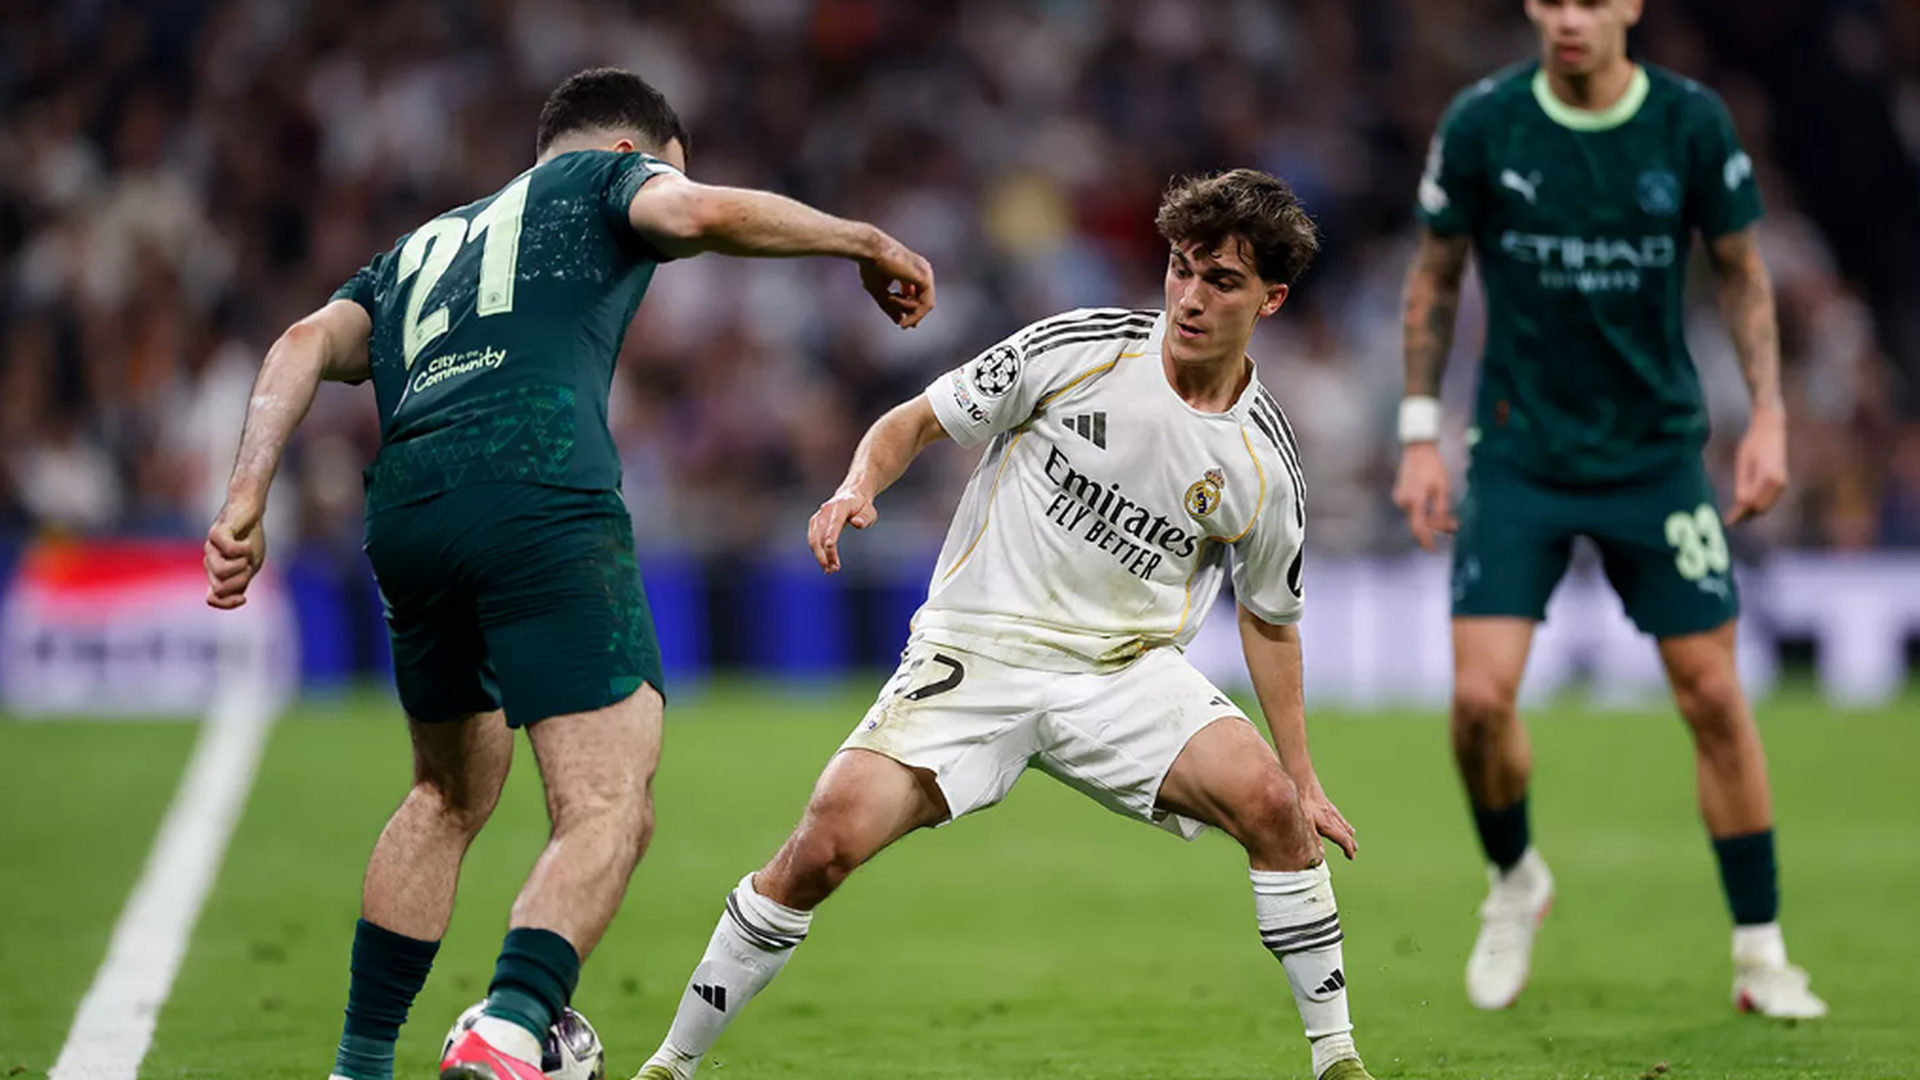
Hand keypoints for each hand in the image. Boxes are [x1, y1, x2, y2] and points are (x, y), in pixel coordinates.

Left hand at [205, 497, 266, 609]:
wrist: (250, 511)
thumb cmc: (249, 538)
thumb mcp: (250, 565)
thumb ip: (242, 582)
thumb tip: (237, 596)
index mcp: (217, 574)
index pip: (214, 598)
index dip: (227, 603)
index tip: (244, 599)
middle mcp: (210, 563)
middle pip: (222, 588)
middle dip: (241, 580)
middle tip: (249, 565)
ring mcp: (210, 549)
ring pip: (222, 571)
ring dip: (242, 564)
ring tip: (247, 553)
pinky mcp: (216, 533)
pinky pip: (230, 549)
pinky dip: (244, 549)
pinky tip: (247, 542)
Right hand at [808, 487, 877, 573]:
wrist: (851, 497)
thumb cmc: (862, 507)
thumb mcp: (870, 512)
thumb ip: (864, 518)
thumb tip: (857, 523)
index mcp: (841, 504)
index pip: (834, 521)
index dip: (831, 533)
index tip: (830, 546)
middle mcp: (826, 510)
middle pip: (821, 532)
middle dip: (825, 552)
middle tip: (834, 568)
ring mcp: (818, 516)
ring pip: (814, 538)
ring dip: (820, 555)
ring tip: (830, 570)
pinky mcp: (814, 523)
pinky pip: (813, 540)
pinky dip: (817, 552)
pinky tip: (825, 564)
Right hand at [858, 231, 935, 328]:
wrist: (869, 249)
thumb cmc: (871, 264)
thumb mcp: (879, 291)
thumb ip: (890, 307)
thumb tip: (899, 321)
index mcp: (913, 271)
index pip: (919, 295)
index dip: (912, 310)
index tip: (903, 323)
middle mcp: (922, 271)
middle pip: (924, 301)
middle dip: (913, 314)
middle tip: (903, 325)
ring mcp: (925, 274)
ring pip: (924, 304)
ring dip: (906, 309)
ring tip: (890, 300)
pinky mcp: (925, 278)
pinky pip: (924, 303)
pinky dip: (910, 308)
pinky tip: (895, 302)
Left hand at [1298, 779, 1357, 859]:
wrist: (1301, 777)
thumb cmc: (1301, 799)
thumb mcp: (1305, 822)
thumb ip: (1313, 839)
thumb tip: (1320, 855)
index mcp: (1326, 824)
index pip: (1342, 840)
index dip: (1347, 849)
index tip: (1351, 856)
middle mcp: (1330, 816)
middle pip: (1344, 831)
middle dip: (1349, 841)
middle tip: (1354, 849)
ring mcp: (1327, 807)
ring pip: (1340, 821)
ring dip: (1346, 829)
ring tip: (1351, 834)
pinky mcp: (1322, 799)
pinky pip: (1335, 812)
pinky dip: (1339, 817)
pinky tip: (1336, 815)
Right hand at [1391, 441, 1455, 551]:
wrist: (1417, 450)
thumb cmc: (1433, 467)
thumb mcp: (1442, 489)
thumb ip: (1442, 510)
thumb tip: (1445, 527)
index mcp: (1415, 501)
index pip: (1419, 528)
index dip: (1426, 540)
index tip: (1433, 550)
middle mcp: (1403, 502)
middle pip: (1418, 523)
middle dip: (1434, 528)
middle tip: (1452, 525)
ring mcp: (1399, 498)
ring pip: (1415, 516)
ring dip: (1429, 518)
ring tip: (1447, 515)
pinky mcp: (1399, 494)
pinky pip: (1412, 509)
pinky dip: (1423, 511)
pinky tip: (1433, 506)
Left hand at [1725, 406, 1786, 525]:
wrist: (1771, 429)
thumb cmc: (1753, 444)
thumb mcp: (1743, 463)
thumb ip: (1743, 485)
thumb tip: (1742, 505)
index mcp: (1769, 478)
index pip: (1752, 503)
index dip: (1739, 514)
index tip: (1726, 522)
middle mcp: (1779, 483)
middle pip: (1760, 508)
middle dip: (1744, 516)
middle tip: (1728, 522)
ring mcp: (1783, 484)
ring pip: (1765, 507)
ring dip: (1751, 513)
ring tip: (1734, 518)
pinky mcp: (1781, 483)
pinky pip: (1768, 500)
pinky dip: (1757, 506)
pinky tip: (1744, 508)